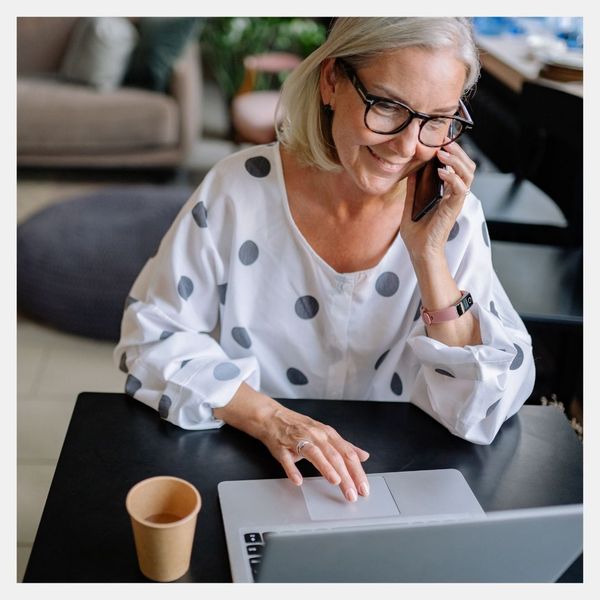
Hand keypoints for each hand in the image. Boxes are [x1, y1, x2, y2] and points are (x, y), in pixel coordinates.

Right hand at [214, 384, 369, 501]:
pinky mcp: (282, 447)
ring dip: (326, 468)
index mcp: (328, 434)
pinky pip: (287, 459)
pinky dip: (292, 470)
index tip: (364, 487)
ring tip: (336, 482)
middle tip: (353, 493)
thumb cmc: (300, 427)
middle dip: (346, 476)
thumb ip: (345, 446)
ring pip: (315, 454)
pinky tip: (298, 480)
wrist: (272, 417)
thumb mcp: (325, 434)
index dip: (357, 471)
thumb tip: (364, 456)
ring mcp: (299, 440)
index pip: (347, 454)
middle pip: (335, 456)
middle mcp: (316, 436)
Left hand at [400, 141, 475, 262]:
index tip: (439, 142)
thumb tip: (411, 170)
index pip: (457, 167)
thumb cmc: (416, 233)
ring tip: (442, 153)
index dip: (452, 153)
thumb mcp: (411, 205)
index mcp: (447, 193)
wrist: (419, 251)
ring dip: (456, 161)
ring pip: (468, 174)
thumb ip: (413, 188)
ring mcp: (456, 201)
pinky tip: (441, 172)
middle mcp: (454, 195)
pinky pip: (459, 188)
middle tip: (443, 142)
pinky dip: (452, 177)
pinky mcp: (454, 209)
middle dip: (458, 152)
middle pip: (467, 167)